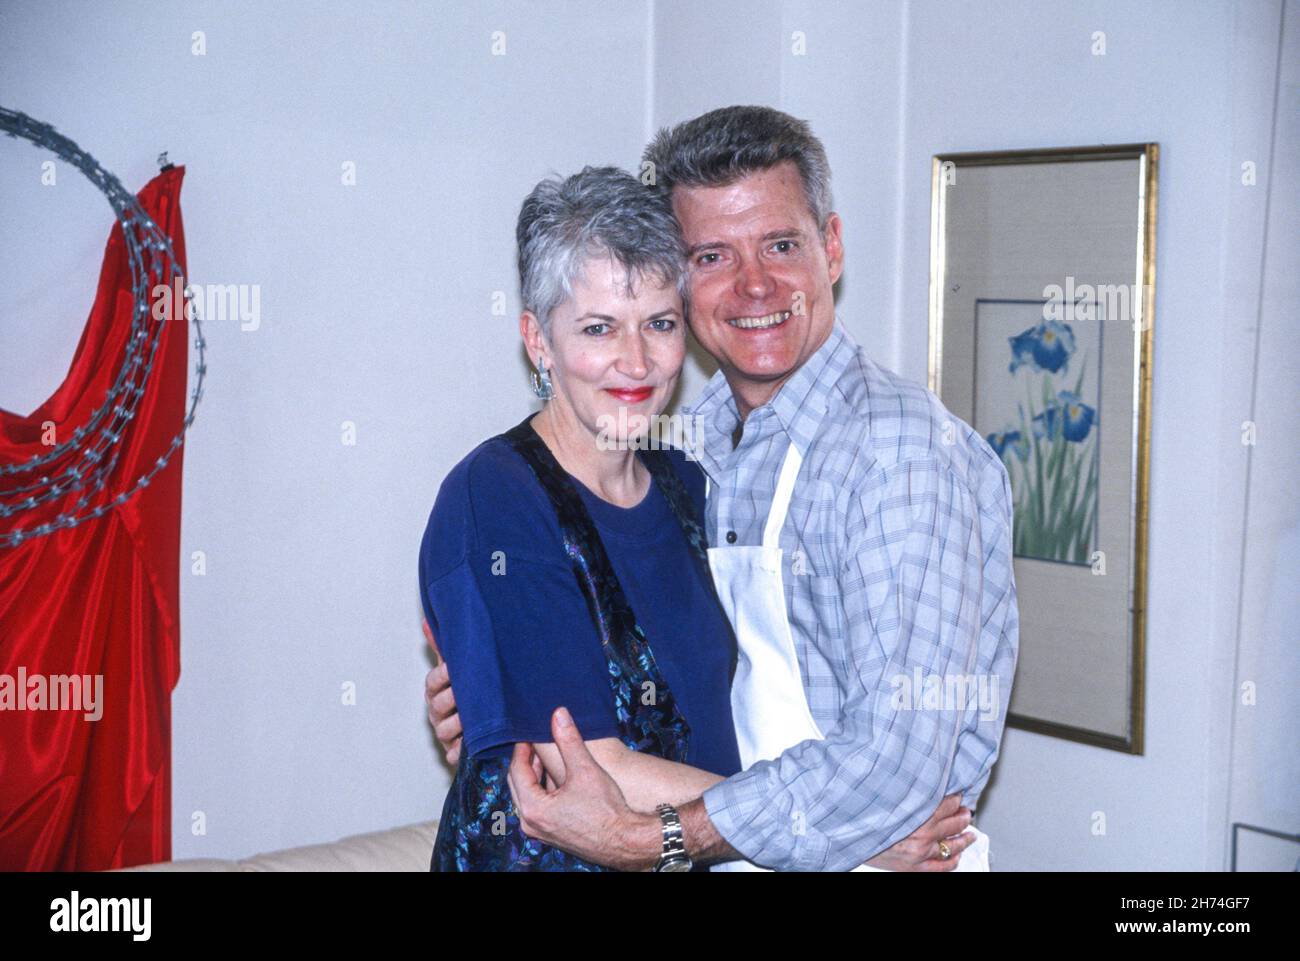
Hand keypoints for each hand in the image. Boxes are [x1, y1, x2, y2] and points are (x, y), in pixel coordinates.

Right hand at [422, 619, 461, 765]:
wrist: (484, 725)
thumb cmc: (468, 692)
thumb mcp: (457, 668)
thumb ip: (443, 647)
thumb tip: (427, 621)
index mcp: (436, 691)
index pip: (432, 682)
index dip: (441, 676)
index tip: (451, 668)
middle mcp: (437, 712)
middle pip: (437, 706)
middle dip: (450, 699)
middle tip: (464, 693)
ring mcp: (445, 733)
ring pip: (444, 730)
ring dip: (457, 724)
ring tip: (471, 719)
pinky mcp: (455, 752)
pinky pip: (455, 754)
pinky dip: (461, 751)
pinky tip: (470, 746)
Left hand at [507, 707, 659, 871]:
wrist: (625, 841)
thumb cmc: (607, 810)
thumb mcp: (585, 769)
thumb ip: (569, 740)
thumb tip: (558, 714)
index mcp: (533, 808)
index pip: (516, 770)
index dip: (522, 748)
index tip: (528, 733)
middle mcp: (531, 823)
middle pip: (517, 784)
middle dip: (525, 761)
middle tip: (534, 742)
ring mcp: (541, 832)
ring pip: (527, 797)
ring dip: (534, 776)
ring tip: (545, 757)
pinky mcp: (553, 835)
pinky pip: (538, 808)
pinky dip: (542, 791)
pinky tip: (558, 780)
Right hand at [864, 793, 974, 871]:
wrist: (849, 840)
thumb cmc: (863, 818)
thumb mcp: (885, 798)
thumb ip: (906, 793)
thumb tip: (919, 784)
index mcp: (917, 812)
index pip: (948, 803)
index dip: (956, 798)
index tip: (958, 794)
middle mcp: (923, 833)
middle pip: (955, 822)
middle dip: (963, 815)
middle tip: (966, 811)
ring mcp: (922, 852)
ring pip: (955, 844)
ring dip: (965, 837)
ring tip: (971, 834)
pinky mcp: (917, 868)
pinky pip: (945, 866)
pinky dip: (954, 860)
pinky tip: (957, 855)